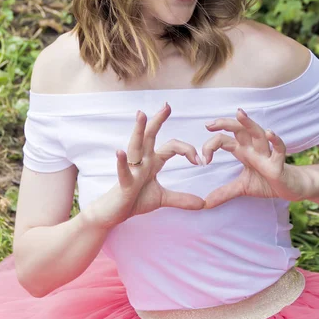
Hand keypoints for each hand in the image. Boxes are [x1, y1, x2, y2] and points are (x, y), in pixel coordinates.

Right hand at [83, 103, 204, 228]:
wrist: (115, 213)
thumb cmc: (135, 200)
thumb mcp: (162, 198)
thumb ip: (182, 199)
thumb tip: (203, 204)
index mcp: (152, 162)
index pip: (171, 147)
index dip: (187, 150)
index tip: (199, 160)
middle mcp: (142, 161)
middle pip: (151, 136)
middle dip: (158, 120)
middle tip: (167, 106)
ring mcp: (132, 169)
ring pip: (136, 146)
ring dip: (138, 130)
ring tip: (141, 114)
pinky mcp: (124, 183)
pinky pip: (123, 170)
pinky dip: (122, 162)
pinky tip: (120, 152)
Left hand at [202, 108, 305, 208]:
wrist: (291, 188)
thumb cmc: (268, 182)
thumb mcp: (242, 187)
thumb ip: (224, 192)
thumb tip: (205, 204)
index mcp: (243, 151)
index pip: (225, 141)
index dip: (211, 145)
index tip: (202, 159)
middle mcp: (254, 149)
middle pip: (239, 130)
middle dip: (225, 124)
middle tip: (209, 124)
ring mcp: (267, 154)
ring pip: (258, 134)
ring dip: (249, 124)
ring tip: (239, 114)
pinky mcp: (279, 164)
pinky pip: (279, 150)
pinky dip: (275, 141)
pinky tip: (270, 133)